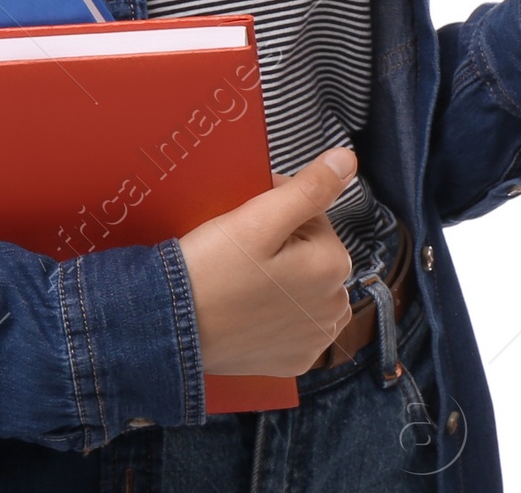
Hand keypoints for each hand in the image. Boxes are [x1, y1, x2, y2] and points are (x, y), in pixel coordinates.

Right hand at [176, 146, 356, 377]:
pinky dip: (278, 312)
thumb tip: (347, 160)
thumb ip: (309, 188)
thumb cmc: (213, 269)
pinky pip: (295, 323)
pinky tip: (251, 306)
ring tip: (246, 277)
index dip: (278, 209)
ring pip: (306, 286)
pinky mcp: (295, 360)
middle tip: (241, 248)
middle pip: (312, 252)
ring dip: (285, 277)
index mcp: (333, 265)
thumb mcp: (259, 218)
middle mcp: (335, 306)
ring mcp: (316, 338)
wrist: (173, 326)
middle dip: (284, 243)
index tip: (247, 217)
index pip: (313, 216)